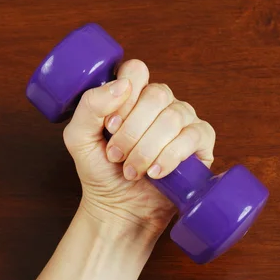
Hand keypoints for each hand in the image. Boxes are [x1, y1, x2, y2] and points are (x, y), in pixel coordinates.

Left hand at [62, 60, 215, 236]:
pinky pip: (193, 137)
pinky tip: (154, 173)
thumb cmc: (98, 170)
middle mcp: (160, 103)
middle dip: (131, 131)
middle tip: (115, 155)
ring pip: (173, 118)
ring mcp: (183, 120)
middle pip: (156, 95)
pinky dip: (169, 158)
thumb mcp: (78, 137)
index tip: (109, 126)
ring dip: (145, 149)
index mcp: (132, 94)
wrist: (117, 208)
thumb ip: (90, 106)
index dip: (123, 98)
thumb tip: (122, 85)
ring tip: (131, 170)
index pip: (136, 71)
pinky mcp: (200, 143)